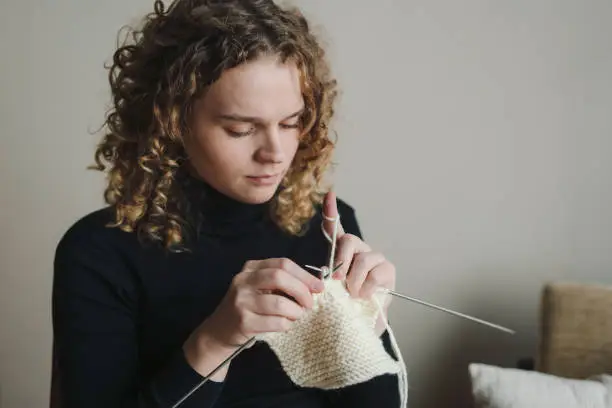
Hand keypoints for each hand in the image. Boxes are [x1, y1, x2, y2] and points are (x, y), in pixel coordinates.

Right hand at [184, 258, 323, 378]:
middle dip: (302, 291)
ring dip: (296, 311)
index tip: (319, 287)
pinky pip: (276, 322)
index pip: (283, 264)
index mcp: (251, 268)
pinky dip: (287, 324)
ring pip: (280, 303)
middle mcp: (243, 281)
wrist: (219, 331)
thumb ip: (282, 282)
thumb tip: (315, 285)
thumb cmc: (248, 307)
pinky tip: (285, 325)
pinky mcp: (243, 321)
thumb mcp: (260, 288)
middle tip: (310, 304)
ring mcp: (242, 301)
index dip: (304, 275)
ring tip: (296, 316)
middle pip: (280, 277)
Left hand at [322, 191, 395, 333]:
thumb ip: (326, 277)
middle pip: (349, 241)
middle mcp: (359, 251)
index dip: (331, 211)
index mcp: (341, 253)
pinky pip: (376, 273)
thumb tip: (327, 271)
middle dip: (341, 260)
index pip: (335, 228)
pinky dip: (366, 288)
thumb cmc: (342, 306)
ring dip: (354, 280)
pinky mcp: (388, 271)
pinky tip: (364, 296)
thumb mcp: (328, 290)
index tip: (328, 194)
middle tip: (336, 280)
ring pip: (362, 259)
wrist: (360, 326)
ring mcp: (375, 259)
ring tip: (352, 295)